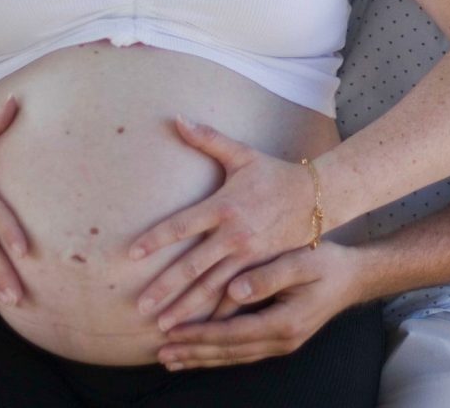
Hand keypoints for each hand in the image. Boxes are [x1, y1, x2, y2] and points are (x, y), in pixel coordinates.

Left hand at [130, 116, 317, 328]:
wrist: (317, 196)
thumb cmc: (273, 173)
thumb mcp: (242, 154)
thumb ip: (208, 139)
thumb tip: (178, 118)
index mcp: (223, 206)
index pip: (181, 225)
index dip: (155, 239)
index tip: (131, 254)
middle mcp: (234, 235)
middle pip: (193, 266)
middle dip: (165, 288)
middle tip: (140, 308)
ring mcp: (249, 257)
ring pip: (212, 288)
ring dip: (187, 308)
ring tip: (163, 328)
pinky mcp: (262, 270)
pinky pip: (237, 297)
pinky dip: (218, 315)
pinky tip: (202, 331)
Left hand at [157, 241, 365, 368]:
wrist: (353, 277)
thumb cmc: (327, 263)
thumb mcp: (301, 262)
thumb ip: (269, 276)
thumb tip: (235, 289)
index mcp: (284, 323)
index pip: (232, 334)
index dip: (200, 335)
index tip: (171, 332)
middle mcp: (281, 340)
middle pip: (229, 351)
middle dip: (193, 352)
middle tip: (161, 353)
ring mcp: (281, 342)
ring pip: (234, 355)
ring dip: (202, 357)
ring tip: (172, 358)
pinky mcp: (279, 336)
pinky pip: (242, 350)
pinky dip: (218, 352)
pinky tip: (201, 351)